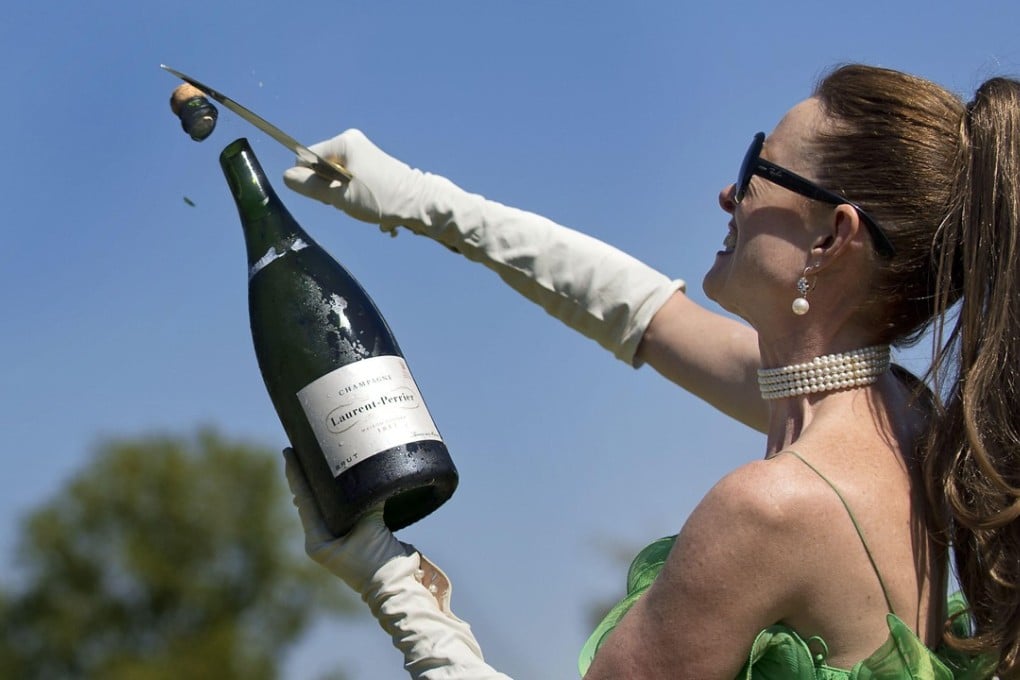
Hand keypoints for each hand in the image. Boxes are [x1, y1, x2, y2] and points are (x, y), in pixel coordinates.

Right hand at [282, 129, 427, 230]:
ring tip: (365, 203)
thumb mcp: (339, 195)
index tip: (333, 193)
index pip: (306, 158)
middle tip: (352, 200)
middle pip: (322, 169)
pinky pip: (351, 184)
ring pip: (337, 181)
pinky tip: (372, 206)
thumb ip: (310, 186)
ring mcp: (364, 156)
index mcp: (344, 142)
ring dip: (345, 198)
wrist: (420, 204)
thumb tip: (287, 177)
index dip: (312, 180)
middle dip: (330, 190)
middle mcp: (354, 144)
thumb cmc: (380, 197)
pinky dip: (357, 198)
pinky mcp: (372, 169)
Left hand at [283, 448, 406, 592]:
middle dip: (307, 476)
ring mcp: (337, 539)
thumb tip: (372, 475)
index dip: (296, 475)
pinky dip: (341, 494)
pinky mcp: (354, 537)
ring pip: (325, 504)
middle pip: (310, 500)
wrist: (397, 585)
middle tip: (301, 449)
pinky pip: (343, 509)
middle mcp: (323, 539)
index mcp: (318, 540)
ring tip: (316, 459)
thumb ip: (367, 501)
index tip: (288, 452)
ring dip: (322, 484)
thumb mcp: (371, 528)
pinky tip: (342, 480)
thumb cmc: (378, 562)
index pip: (304, 499)